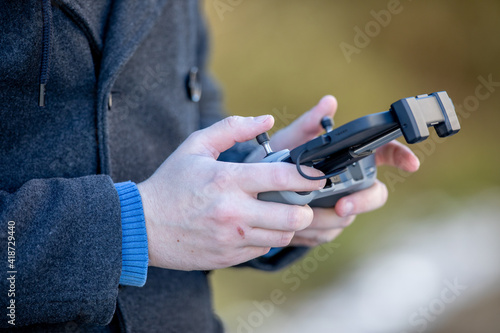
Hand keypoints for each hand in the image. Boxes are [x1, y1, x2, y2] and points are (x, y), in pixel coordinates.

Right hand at [138, 116, 325, 270]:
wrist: (142, 226)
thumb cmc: (170, 183)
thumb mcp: (195, 146)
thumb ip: (232, 128)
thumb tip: (266, 119)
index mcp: (226, 180)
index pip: (281, 178)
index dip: (308, 176)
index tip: (320, 176)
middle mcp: (233, 211)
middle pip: (292, 216)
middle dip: (306, 209)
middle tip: (304, 201)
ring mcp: (232, 238)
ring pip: (282, 236)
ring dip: (289, 225)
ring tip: (283, 213)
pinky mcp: (229, 257)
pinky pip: (264, 249)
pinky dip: (268, 238)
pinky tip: (259, 226)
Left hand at [268, 95, 419, 246]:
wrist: (258, 191)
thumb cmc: (279, 160)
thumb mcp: (291, 140)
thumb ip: (310, 123)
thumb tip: (329, 102)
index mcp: (350, 158)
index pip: (385, 154)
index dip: (401, 157)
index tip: (411, 164)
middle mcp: (352, 183)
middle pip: (374, 193)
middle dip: (362, 201)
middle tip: (342, 206)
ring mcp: (343, 205)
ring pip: (348, 218)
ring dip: (330, 219)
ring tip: (307, 217)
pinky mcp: (328, 226)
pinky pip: (328, 233)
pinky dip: (315, 232)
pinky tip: (299, 229)